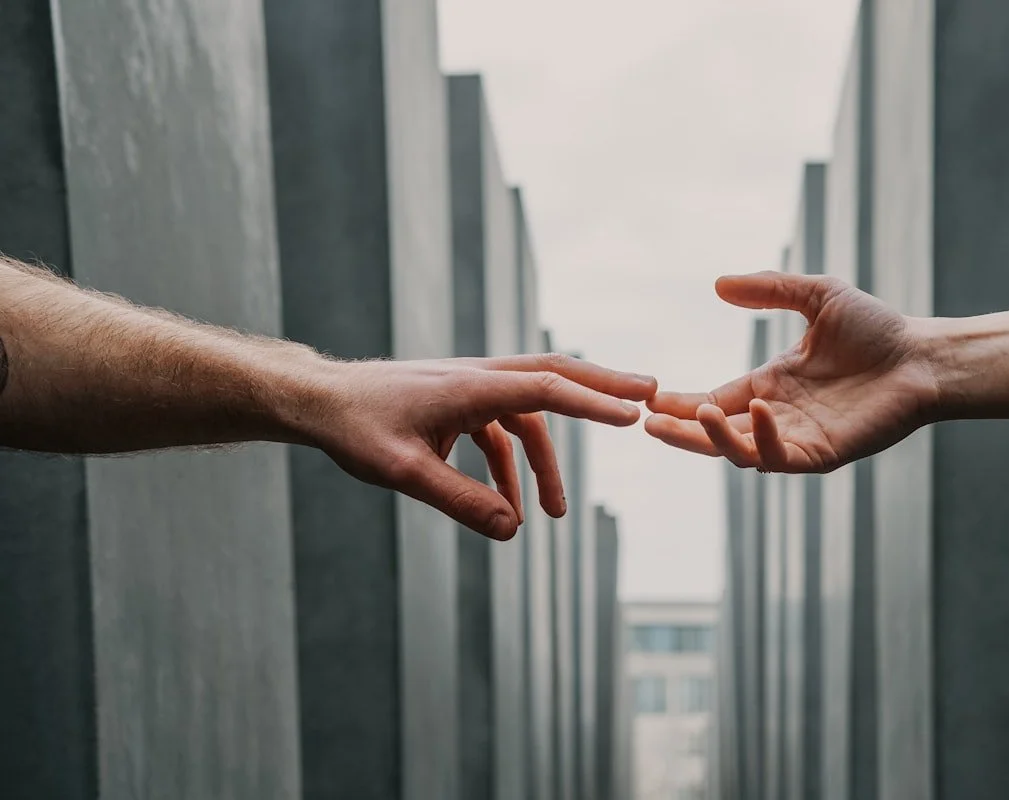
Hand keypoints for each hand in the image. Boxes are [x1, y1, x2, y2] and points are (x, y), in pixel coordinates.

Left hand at [300, 354, 656, 539]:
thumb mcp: (404, 473)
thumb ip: (461, 502)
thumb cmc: (356, 430)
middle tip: (651, 394)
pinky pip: (501, 431)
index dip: (593, 401)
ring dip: (547, 461)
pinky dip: (512, 467)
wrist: (318, 402)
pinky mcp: (459, 404)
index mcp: (471, 386)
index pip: (546, 388)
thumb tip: (513, 531)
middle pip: (555, 376)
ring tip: (558, 514)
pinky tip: (508, 508)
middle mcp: (479, 378)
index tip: (634, 413)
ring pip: (530, 412)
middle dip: (603, 388)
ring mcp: (470, 388)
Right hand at [645, 272, 934, 472]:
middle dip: (681, 431)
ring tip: (694, 415)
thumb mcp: (817, 296)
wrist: (923, 356)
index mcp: (771, 385)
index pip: (715, 400)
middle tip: (649, 422)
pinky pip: (782, 457)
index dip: (681, 404)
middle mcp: (778, 416)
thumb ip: (769, 290)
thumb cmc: (877, 329)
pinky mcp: (823, 454)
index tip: (649, 399)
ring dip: (713, 438)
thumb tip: (718, 284)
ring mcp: (799, 438)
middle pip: (716, 433)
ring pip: (741, 452)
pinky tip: (757, 411)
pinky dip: (764, 439)